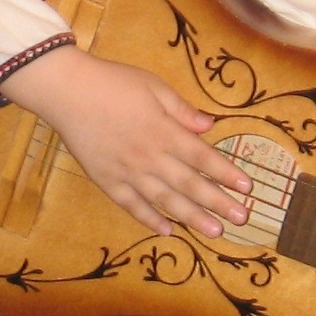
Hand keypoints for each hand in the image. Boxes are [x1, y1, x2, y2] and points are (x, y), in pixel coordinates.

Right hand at [5, 45, 249, 237]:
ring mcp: (128, 172)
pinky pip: (132, 205)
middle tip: (241, 219)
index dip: (226, 173)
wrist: (67, 92)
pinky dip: (149, 219)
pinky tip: (167, 230)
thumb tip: (209, 126)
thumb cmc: (112, 82)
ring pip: (165, 200)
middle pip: (190, 184)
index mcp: (164, 131)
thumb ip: (182, 110)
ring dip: (192, 217)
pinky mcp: (106, 181)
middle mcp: (150, 157)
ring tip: (214, 232)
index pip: (203, 157)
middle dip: (218, 203)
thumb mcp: (153, 87)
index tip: (247, 188)